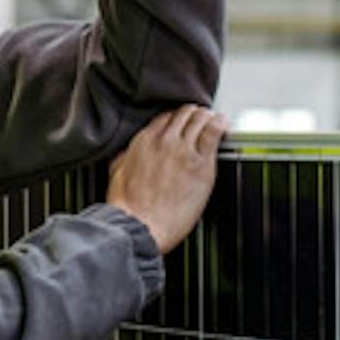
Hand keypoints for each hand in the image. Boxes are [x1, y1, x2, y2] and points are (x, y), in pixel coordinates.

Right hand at [106, 105, 226, 253]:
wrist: (139, 225)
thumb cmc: (128, 208)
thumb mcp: (117, 173)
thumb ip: (124, 157)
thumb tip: (126, 154)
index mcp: (144, 141)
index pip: (166, 117)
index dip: (176, 118)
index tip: (181, 123)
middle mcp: (165, 141)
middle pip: (184, 114)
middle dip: (193, 115)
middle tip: (200, 118)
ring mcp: (184, 150)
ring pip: (200, 119)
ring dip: (207, 117)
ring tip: (213, 119)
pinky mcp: (201, 165)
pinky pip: (213, 133)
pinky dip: (219, 124)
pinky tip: (223, 124)